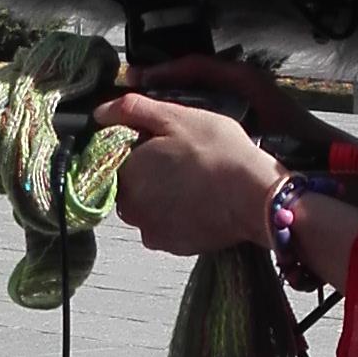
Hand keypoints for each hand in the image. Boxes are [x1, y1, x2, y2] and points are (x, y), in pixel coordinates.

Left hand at [97, 93, 281, 255]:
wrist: (256, 195)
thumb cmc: (219, 152)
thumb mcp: (176, 116)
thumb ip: (132, 110)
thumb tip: (101, 113)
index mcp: (127, 173)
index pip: (114, 158)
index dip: (137, 147)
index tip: (162, 141)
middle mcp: (130, 207)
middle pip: (129, 184)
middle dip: (148, 172)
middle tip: (182, 158)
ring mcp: (151, 231)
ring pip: (146, 207)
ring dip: (161, 195)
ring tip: (193, 180)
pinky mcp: (173, 246)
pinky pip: (166, 227)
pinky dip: (177, 215)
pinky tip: (199, 201)